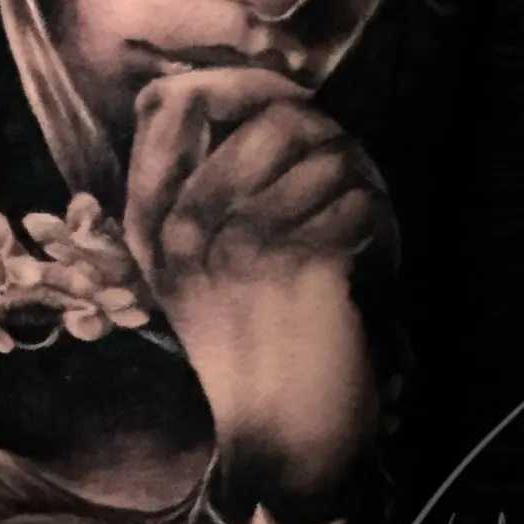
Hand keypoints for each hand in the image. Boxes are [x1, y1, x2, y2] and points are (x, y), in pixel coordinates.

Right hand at [123, 67, 392, 498]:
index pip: (168, 107)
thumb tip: (254, 104)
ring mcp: (240, 245)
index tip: (276, 104)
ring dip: (352, 174)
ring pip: (323, 154)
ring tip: (351, 207)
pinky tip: (365, 243)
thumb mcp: (193, 270)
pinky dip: (373, 215)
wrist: (283, 435)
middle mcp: (184, 229)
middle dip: (318, 131)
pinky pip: (356, 199)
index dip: (233, 88)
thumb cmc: (248, 344)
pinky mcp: (301, 264)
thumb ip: (199, 194)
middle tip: (335, 163)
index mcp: (150, 226)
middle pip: (267, 119)